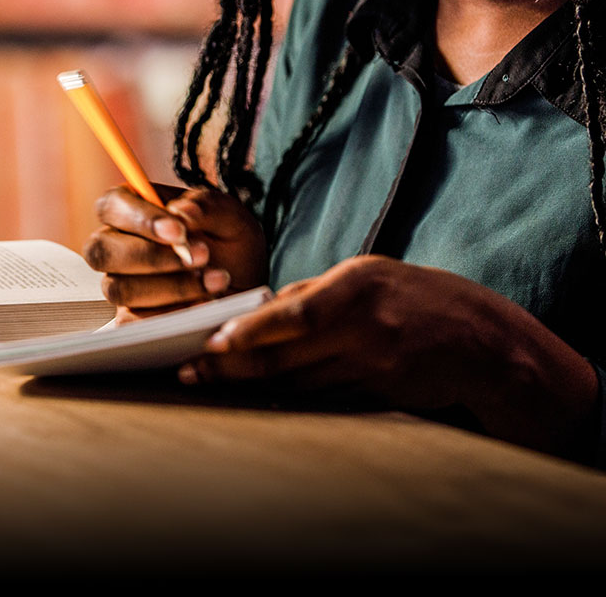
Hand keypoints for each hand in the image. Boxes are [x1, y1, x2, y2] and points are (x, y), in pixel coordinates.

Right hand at [83, 184, 267, 321]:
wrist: (248, 286)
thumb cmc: (231, 243)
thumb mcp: (230, 217)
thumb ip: (206, 207)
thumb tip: (181, 211)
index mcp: (134, 209)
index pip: (112, 205)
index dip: (139, 218)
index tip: (178, 231)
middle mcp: (119, 246)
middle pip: (101, 251)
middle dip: (151, 257)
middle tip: (200, 256)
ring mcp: (121, 284)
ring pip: (119, 289)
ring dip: (170, 286)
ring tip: (215, 279)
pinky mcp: (132, 317)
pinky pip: (133, 322)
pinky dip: (171, 314)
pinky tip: (203, 304)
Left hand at [180, 255, 598, 457]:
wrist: (480, 338)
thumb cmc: (415, 299)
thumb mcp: (369, 278)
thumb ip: (317, 293)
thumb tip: (264, 310)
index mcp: (355, 283)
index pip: (291, 312)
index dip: (247, 332)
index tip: (208, 345)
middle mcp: (362, 321)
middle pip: (286, 352)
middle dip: (232, 366)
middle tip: (192, 374)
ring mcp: (374, 360)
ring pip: (298, 378)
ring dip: (254, 383)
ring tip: (213, 385)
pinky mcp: (380, 390)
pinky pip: (324, 394)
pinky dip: (290, 394)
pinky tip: (261, 395)